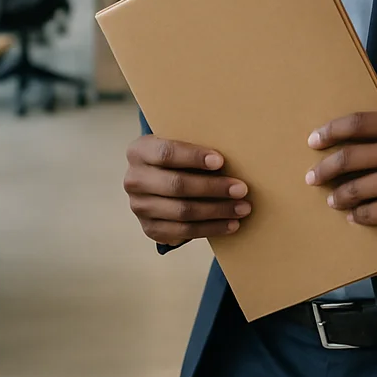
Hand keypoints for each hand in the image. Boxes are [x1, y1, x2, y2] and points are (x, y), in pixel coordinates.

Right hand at [124, 136, 251, 245]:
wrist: (160, 179)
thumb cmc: (180, 158)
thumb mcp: (181, 145)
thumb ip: (198, 148)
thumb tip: (236, 156)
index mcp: (139, 151)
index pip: (166, 153)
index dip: (194, 157)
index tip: (221, 161)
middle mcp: (134, 180)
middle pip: (176, 185)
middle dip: (213, 188)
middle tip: (241, 189)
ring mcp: (139, 207)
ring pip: (182, 212)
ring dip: (217, 211)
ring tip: (242, 208)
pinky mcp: (149, 228)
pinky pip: (183, 232)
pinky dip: (211, 229)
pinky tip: (231, 224)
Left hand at [306, 111, 376, 249]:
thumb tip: (338, 142)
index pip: (357, 124)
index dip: (330, 132)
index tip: (313, 142)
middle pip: (349, 158)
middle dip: (324, 170)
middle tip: (312, 177)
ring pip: (355, 190)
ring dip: (338, 197)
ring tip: (333, 200)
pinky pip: (369, 214)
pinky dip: (357, 215)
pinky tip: (355, 215)